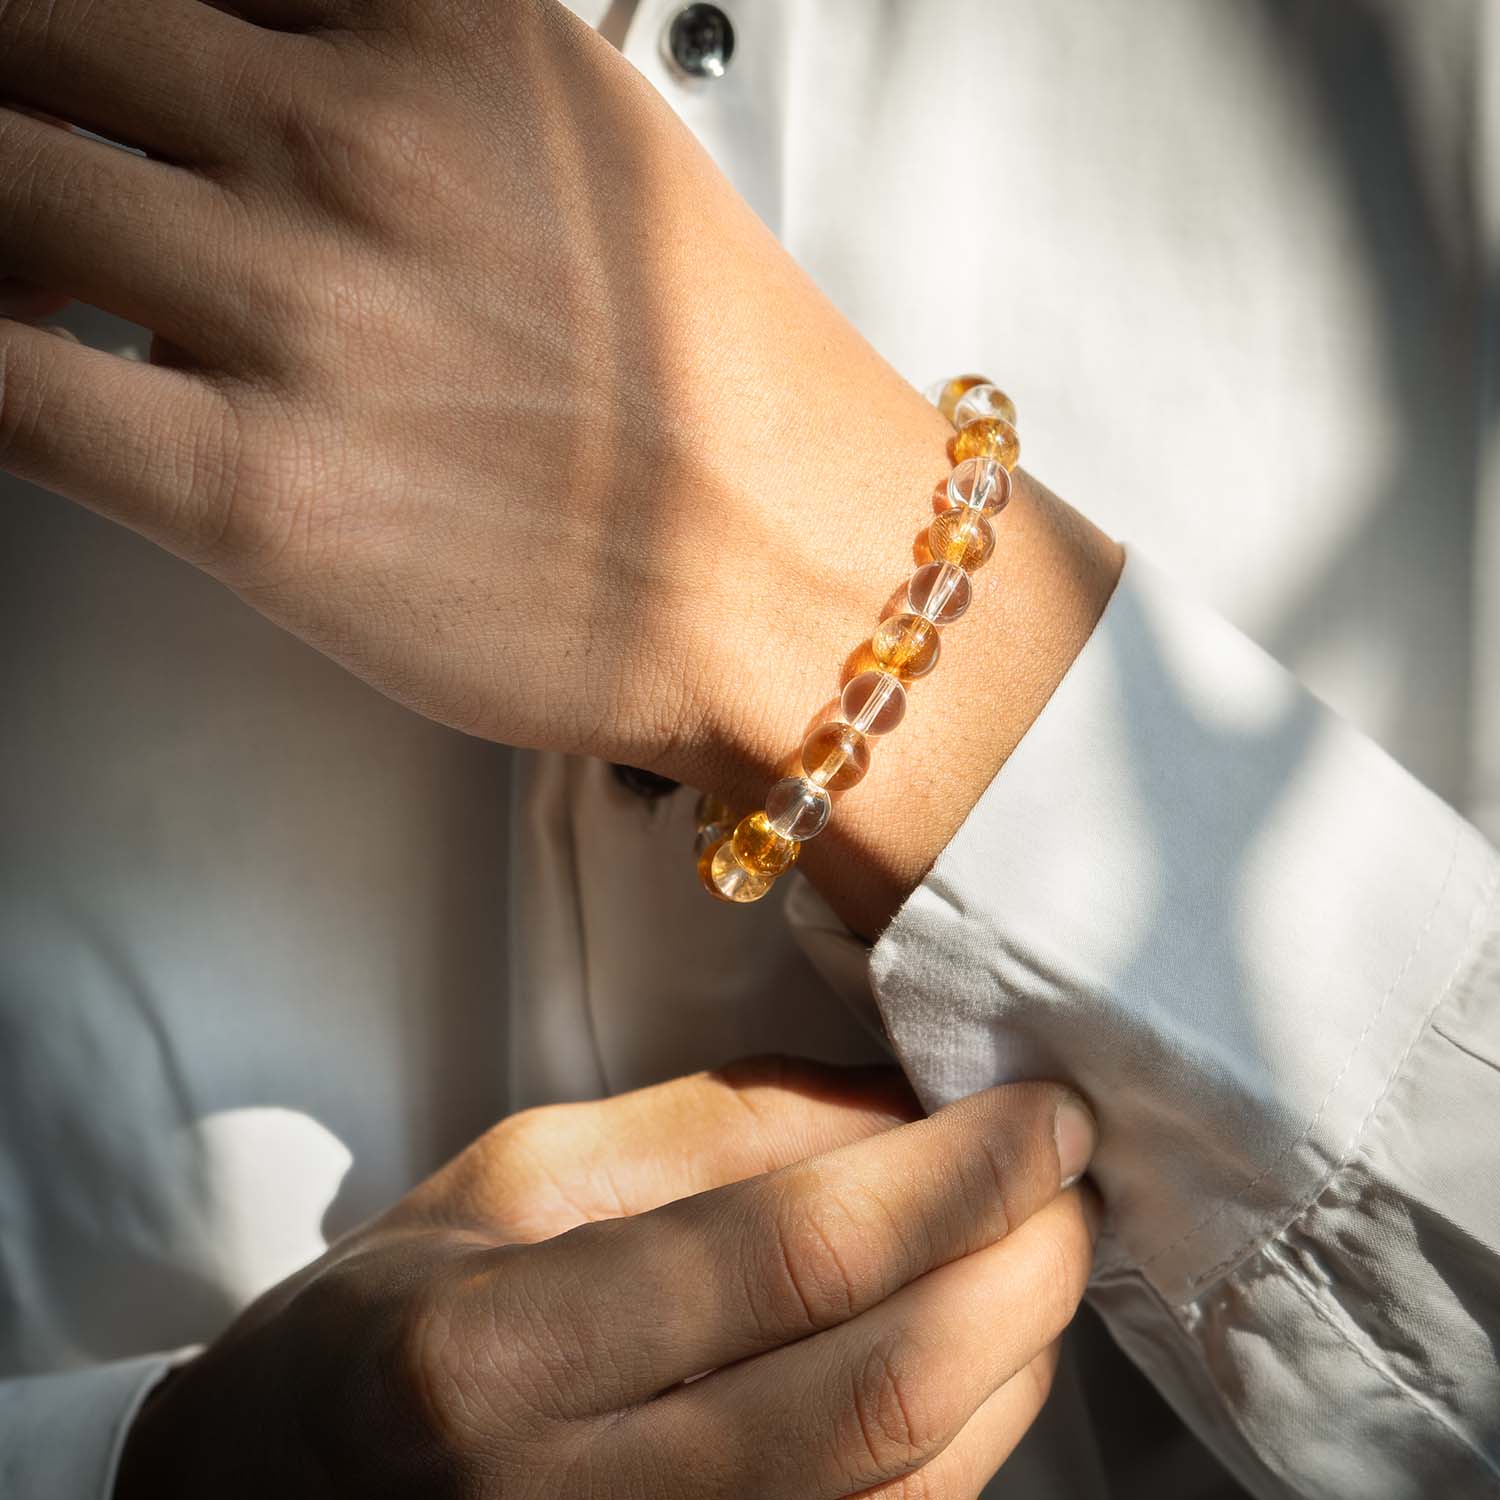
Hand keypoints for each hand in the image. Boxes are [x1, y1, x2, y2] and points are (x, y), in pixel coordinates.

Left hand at [0, 0, 1121, 933]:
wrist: (796, 580)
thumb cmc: (715, 395)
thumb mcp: (584, 144)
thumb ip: (405, 66)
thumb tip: (244, 70)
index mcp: (442, 27)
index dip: (82, 25)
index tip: (77, 67)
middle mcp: (358, 141)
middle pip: (35, 32)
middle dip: (11, 94)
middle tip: (39, 160)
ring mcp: (303, 311)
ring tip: (39, 287)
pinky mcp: (260, 493)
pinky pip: (1, 387)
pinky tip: (22, 371)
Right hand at [114, 1058, 1098, 1498]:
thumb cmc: (396, 1315)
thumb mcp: (520, 1176)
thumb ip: (721, 1131)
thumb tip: (909, 1106)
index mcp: (498, 1352)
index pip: (792, 1255)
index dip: (953, 1176)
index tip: (1046, 1109)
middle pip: (881, 1388)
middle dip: (1019, 1265)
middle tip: (1071, 1172)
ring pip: (912, 1491)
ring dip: (1018, 1356)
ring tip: (1040, 1247)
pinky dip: (972, 1444)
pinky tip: (984, 1353)